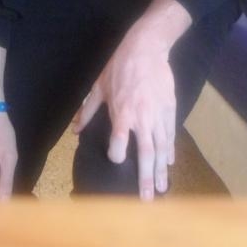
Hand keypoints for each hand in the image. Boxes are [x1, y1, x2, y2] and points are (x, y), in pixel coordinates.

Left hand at [74, 18, 178, 200]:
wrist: (146, 48)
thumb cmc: (119, 66)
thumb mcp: (98, 87)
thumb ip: (88, 111)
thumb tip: (75, 129)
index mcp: (122, 113)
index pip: (120, 142)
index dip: (117, 155)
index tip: (116, 161)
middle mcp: (141, 118)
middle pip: (145, 154)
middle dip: (146, 178)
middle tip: (147, 199)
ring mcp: (158, 114)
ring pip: (161, 148)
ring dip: (161, 170)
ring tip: (162, 189)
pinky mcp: (169, 108)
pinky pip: (170, 134)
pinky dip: (170, 150)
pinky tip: (169, 164)